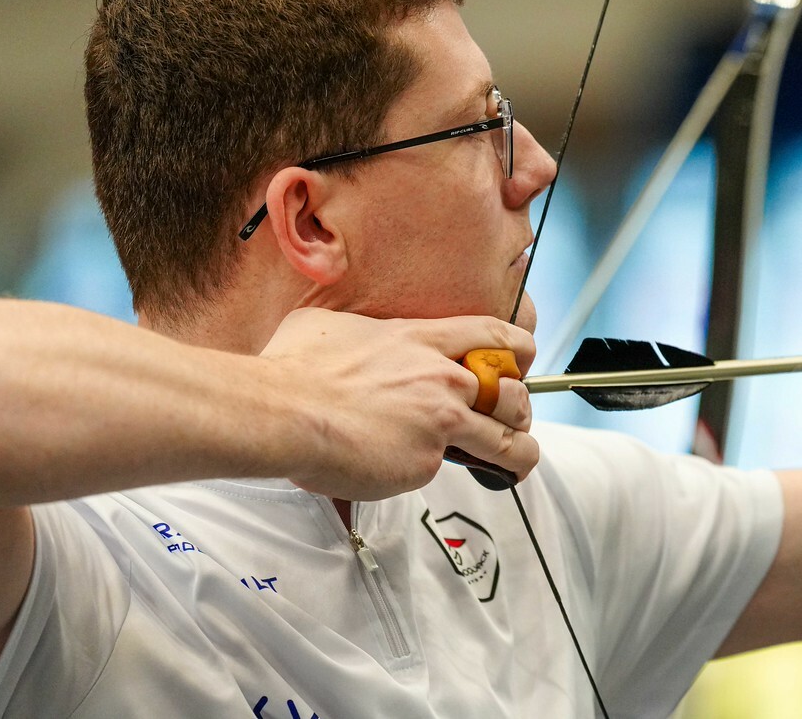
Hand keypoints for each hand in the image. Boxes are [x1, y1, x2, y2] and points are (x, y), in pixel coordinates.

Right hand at [257, 308, 537, 499]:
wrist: (283, 410)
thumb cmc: (294, 368)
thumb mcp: (331, 326)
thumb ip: (360, 334)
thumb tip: (349, 339)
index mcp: (421, 339)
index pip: (494, 335)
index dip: (517, 350)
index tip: (518, 363)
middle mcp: (441, 378)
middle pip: (514, 392)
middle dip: (518, 409)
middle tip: (507, 420)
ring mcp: (439, 421)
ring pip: (507, 440)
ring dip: (518, 452)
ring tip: (514, 462)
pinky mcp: (426, 461)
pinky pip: (451, 470)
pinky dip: (443, 474)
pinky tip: (425, 475)